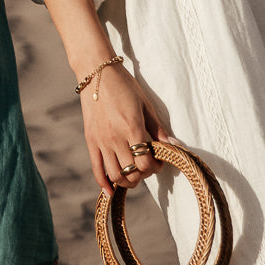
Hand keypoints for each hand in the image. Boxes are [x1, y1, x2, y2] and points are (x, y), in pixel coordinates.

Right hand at [80, 62, 174, 195]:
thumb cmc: (124, 86)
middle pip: (132, 172)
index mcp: (132, 128)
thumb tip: (174, 146)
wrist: (96, 73)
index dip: (156, 167)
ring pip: (115, 175)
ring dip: (127, 181)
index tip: (159, 160)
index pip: (146, 162)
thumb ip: (158, 128)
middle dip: (144, 174)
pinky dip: (103, 183)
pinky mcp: (90, 140)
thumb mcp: (145, 104)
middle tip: (148, 165)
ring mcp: (101, 141)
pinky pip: (96, 168)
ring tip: (134, 175)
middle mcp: (115, 138)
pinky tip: (110, 190)